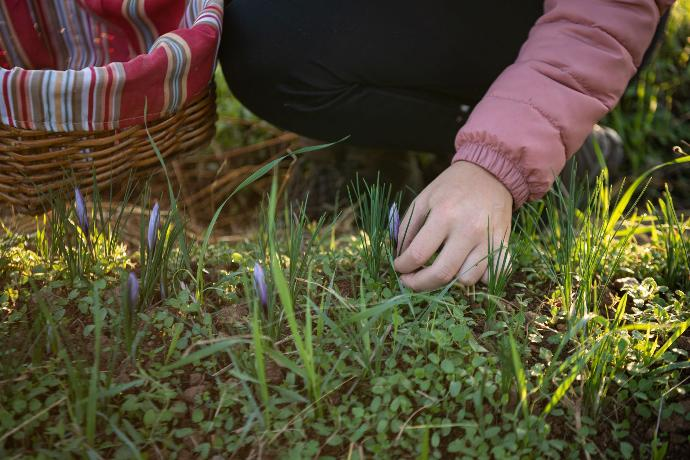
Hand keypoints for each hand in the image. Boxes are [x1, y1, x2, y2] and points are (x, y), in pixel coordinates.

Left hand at [393, 161, 512, 290]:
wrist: (490, 173)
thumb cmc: (451, 188)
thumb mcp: (423, 199)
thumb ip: (407, 227)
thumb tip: (400, 256)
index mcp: (444, 215)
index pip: (418, 254)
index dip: (403, 267)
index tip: (399, 267)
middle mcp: (468, 229)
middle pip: (442, 274)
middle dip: (420, 284)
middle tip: (411, 281)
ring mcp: (488, 239)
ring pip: (467, 279)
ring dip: (450, 280)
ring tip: (442, 267)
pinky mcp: (504, 244)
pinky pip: (493, 276)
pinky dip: (481, 278)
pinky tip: (469, 266)